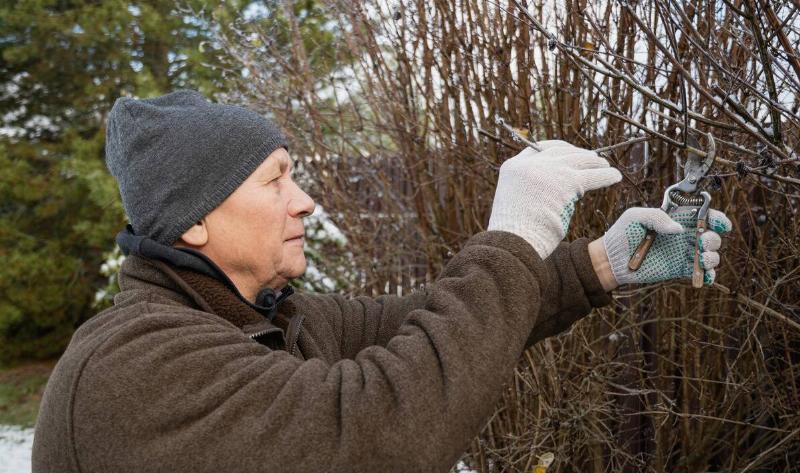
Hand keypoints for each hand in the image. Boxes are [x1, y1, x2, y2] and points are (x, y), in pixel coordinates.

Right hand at [488, 140, 621, 258]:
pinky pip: (593, 175)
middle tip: (590, 158)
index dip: (555, 149)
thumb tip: (550, 194)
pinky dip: (606, 175)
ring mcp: (549, 170)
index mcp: (512, 167)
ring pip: (579, 159)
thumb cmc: (513, 232)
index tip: (566, 152)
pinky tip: (615, 177)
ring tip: (605, 166)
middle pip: (560, 150)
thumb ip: (527, 191)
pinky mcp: (567, 181)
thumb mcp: (513, 202)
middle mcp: (530, 164)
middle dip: (577, 153)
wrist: (513, 240)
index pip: (536, 149)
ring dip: (594, 162)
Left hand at [602, 206, 732, 285]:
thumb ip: (657, 217)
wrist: (612, 260)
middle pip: (711, 236)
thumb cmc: (622, 234)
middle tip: (702, 242)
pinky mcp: (679, 270)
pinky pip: (700, 273)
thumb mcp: (636, 217)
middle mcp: (683, 236)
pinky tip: (704, 274)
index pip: (704, 215)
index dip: (717, 218)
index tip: (722, 224)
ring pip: (710, 255)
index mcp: (676, 219)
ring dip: (713, 257)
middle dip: (713, 239)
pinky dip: (708, 275)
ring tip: (701, 259)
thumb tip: (679, 229)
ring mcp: (683, 254)